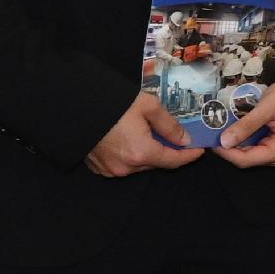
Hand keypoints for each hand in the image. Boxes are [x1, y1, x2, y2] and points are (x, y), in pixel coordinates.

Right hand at [87, 90, 205, 176]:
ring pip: (139, 165)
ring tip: (147, 134)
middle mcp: (126, 167)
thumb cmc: (113, 103)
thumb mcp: (148, 106)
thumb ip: (170, 125)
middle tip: (174, 136)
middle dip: (166, 151)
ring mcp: (110, 170)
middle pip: (156, 163)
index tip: (199, 150)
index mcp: (141, 153)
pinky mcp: (98, 168)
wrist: (75, 106)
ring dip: (147, 153)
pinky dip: (129, 155)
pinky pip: (122, 165)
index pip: (173, 161)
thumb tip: (185, 140)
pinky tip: (128, 139)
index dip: (189, 156)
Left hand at [210, 80, 274, 168]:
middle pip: (248, 159)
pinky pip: (256, 149)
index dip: (226, 152)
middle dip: (230, 148)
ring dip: (237, 143)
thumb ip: (247, 124)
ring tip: (225, 129)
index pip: (247, 160)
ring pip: (250, 155)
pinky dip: (245, 140)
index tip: (211, 140)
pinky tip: (238, 130)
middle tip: (215, 133)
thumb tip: (225, 141)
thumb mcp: (268, 105)